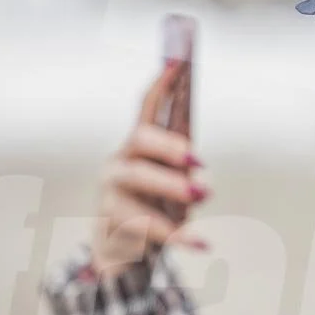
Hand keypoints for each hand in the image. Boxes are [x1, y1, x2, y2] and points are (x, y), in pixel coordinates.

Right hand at [89, 65, 209, 277]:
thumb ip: (180, 170)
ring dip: (172, 185)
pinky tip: (203, 242)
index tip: (177, 62)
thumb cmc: (151, 208)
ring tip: (202, 195)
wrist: (120, 252)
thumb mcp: (169, 184)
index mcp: (136, 147)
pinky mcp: (113, 223)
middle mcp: (119, 163)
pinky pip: (144, 225)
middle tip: (198, 159)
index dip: (161, 84)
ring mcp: (111, 192)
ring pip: (137, 180)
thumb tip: (197, 171)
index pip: (146, 108)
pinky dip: (179, 235)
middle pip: (140, 141)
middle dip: (168, 144)